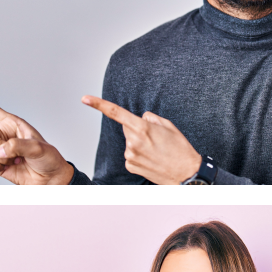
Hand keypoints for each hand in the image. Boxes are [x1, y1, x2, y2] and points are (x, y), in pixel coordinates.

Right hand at [0, 89, 73, 189]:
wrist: (50, 179)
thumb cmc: (48, 158)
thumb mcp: (38, 148)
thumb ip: (18, 146)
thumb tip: (0, 151)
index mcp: (13, 124)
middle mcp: (4, 135)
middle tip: (12, 153)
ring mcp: (0, 150)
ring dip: (0, 159)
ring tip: (16, 161)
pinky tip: (7, 168)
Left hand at [82, 96, 201, 185]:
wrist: (186, 173)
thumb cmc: (180, 148)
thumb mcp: (168, 126)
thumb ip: (150, 118)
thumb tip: (140, 119)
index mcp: (142, 128)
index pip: (116, 113)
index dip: (98, 104)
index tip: (85, 98)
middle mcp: (133, 142)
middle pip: (128, 128)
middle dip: (138, 130)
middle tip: (156, 139)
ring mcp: (130, 155)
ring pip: (130, 142)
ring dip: (140, 144)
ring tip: (157, 151)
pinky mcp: (130, 166)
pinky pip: (131, 155)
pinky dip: (139, 155)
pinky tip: (152, 159)